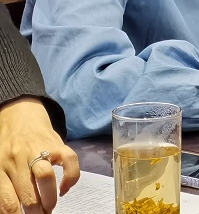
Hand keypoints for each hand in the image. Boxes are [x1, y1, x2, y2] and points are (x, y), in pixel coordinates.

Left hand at [0, 97, 79, 213]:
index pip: (7, 201)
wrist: (20, 115)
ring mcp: (40, 150)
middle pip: (28, 194)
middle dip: (35, 213)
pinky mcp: (58, 144)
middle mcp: (18, 159)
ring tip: (50, 208)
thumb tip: (12, 210)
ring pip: (46, 178)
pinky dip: (71, 178)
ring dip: (50, 199)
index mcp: (0, 166)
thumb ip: (4, 186)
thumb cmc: (8, 146)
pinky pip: (70, 162)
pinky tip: (65, 188)